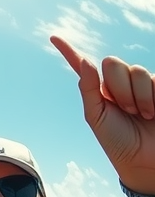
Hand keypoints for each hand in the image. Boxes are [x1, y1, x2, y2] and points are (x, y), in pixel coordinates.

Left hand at [51, 35, 154, 192]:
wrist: (144, 159)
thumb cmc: (117, 141)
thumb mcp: (96, 117)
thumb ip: (89, 89)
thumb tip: (85, 60)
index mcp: (99, 90)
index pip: (83, 65)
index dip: (68, 50)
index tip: (53, 37)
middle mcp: (120, 84)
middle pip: (113, 63)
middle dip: (118, 88)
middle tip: (125, 109)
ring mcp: (141, 85)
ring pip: (137, 70)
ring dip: (137, 96)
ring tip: (141, 115)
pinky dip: (152, 96)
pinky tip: (154, 112)